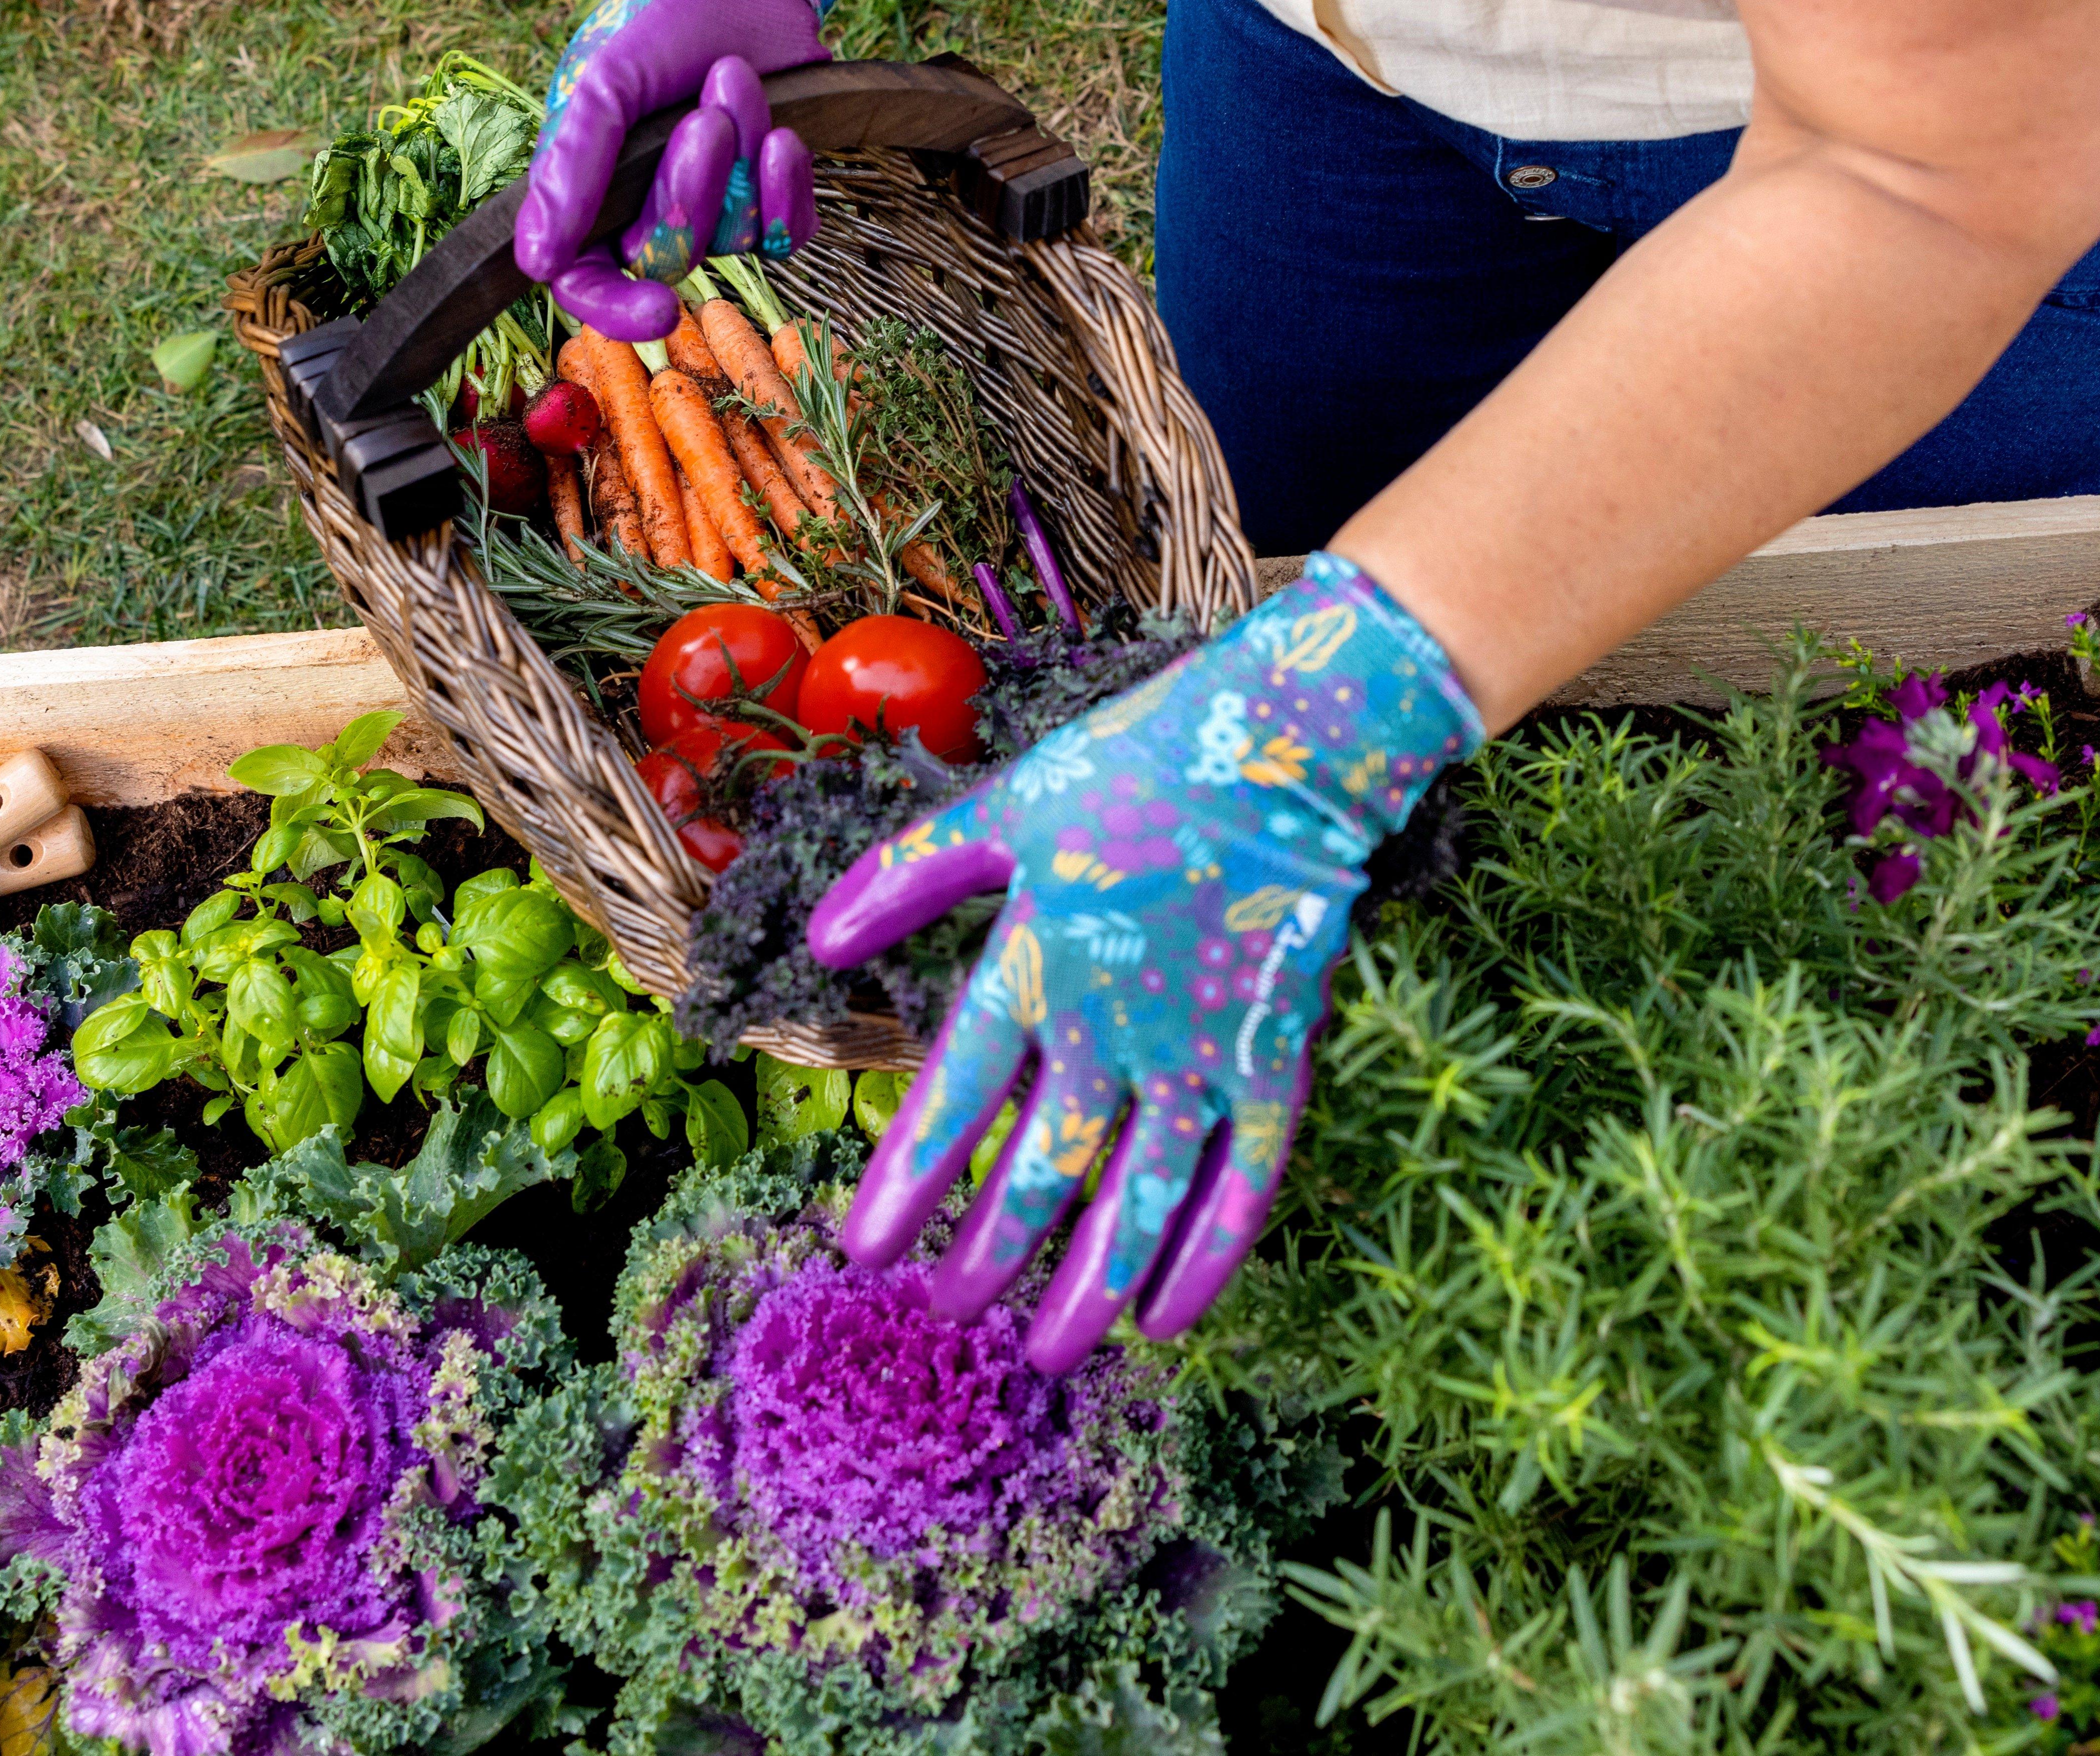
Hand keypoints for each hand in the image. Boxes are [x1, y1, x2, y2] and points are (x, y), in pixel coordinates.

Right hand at [512, 0, 847, 340]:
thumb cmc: (657, 19)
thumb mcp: (602, 82)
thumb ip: (568, 167)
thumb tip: (536, 262)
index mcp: (587, 191)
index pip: (587, 283)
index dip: (615, 312)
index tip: (660, 311)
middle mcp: (645, 208)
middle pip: (668, 257)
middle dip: (692, 188)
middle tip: (706, 115)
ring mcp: (713, 207)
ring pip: (733, 241)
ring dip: (740, 157)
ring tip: (734, 79)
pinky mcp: (770, 196)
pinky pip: (786, 235)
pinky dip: (787, 186)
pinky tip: (784, 136)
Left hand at [809, 554, 1479, 1371]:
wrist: (1281, 746)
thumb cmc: (1132, 770)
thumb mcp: (1003, 806)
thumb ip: (909, 875)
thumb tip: (818, 942)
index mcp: (1034, 961)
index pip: (951, 1100)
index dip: (906, 1182)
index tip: (864, 1253)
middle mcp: (1110, 1025)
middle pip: (1039, 1171)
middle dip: (989, 1254)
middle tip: (948, 1309)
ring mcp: (1199, 1051)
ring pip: (1135, 1204)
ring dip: (1089, 1288)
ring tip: (1050, 1353)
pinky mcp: (1274, 1061)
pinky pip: (1242, 1185)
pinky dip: (1206, 1259)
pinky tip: (1170, 1318)